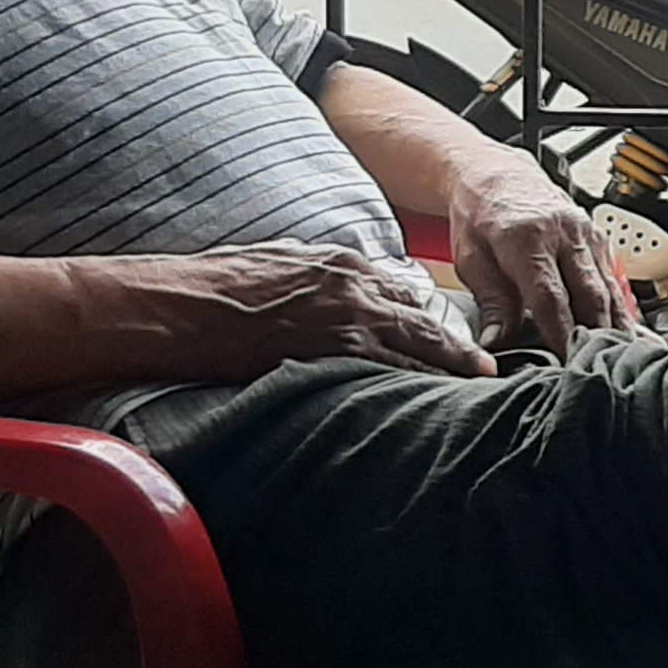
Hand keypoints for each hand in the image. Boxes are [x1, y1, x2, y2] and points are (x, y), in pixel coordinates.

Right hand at [158, 242, 491, 379]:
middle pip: (422, 317)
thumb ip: (312, 279)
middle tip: (487, 368)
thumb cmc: (214, 286)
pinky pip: (390, 370)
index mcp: (337, 264)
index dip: (422, 318)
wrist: (180, 304)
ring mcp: (347, 318)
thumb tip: (324, 295)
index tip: (444, 336)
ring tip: (482, 387)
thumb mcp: (274, 266)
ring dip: (451, 368)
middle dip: (457, 345)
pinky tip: (437, 403)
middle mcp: (353, 286)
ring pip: (417, 344)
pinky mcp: (333, 350)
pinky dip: (418, 385)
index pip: (398, 291)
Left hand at [442, 149, 622, 356]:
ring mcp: (586, 235)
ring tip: (620, 360)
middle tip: (597, 369)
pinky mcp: (598, 239)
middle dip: (595, 337)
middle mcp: (564, 234)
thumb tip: (497, 342)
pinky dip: (620, 310)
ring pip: (609, 290)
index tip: (565, 362)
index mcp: (527, 238)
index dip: (560, 334)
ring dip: (615, 327)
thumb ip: (491, 302)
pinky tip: (628, 335)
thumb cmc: (481, 216)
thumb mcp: (472, 259)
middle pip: (589, 295)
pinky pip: (614, 280)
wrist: (495, 176)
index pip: (550, 297)